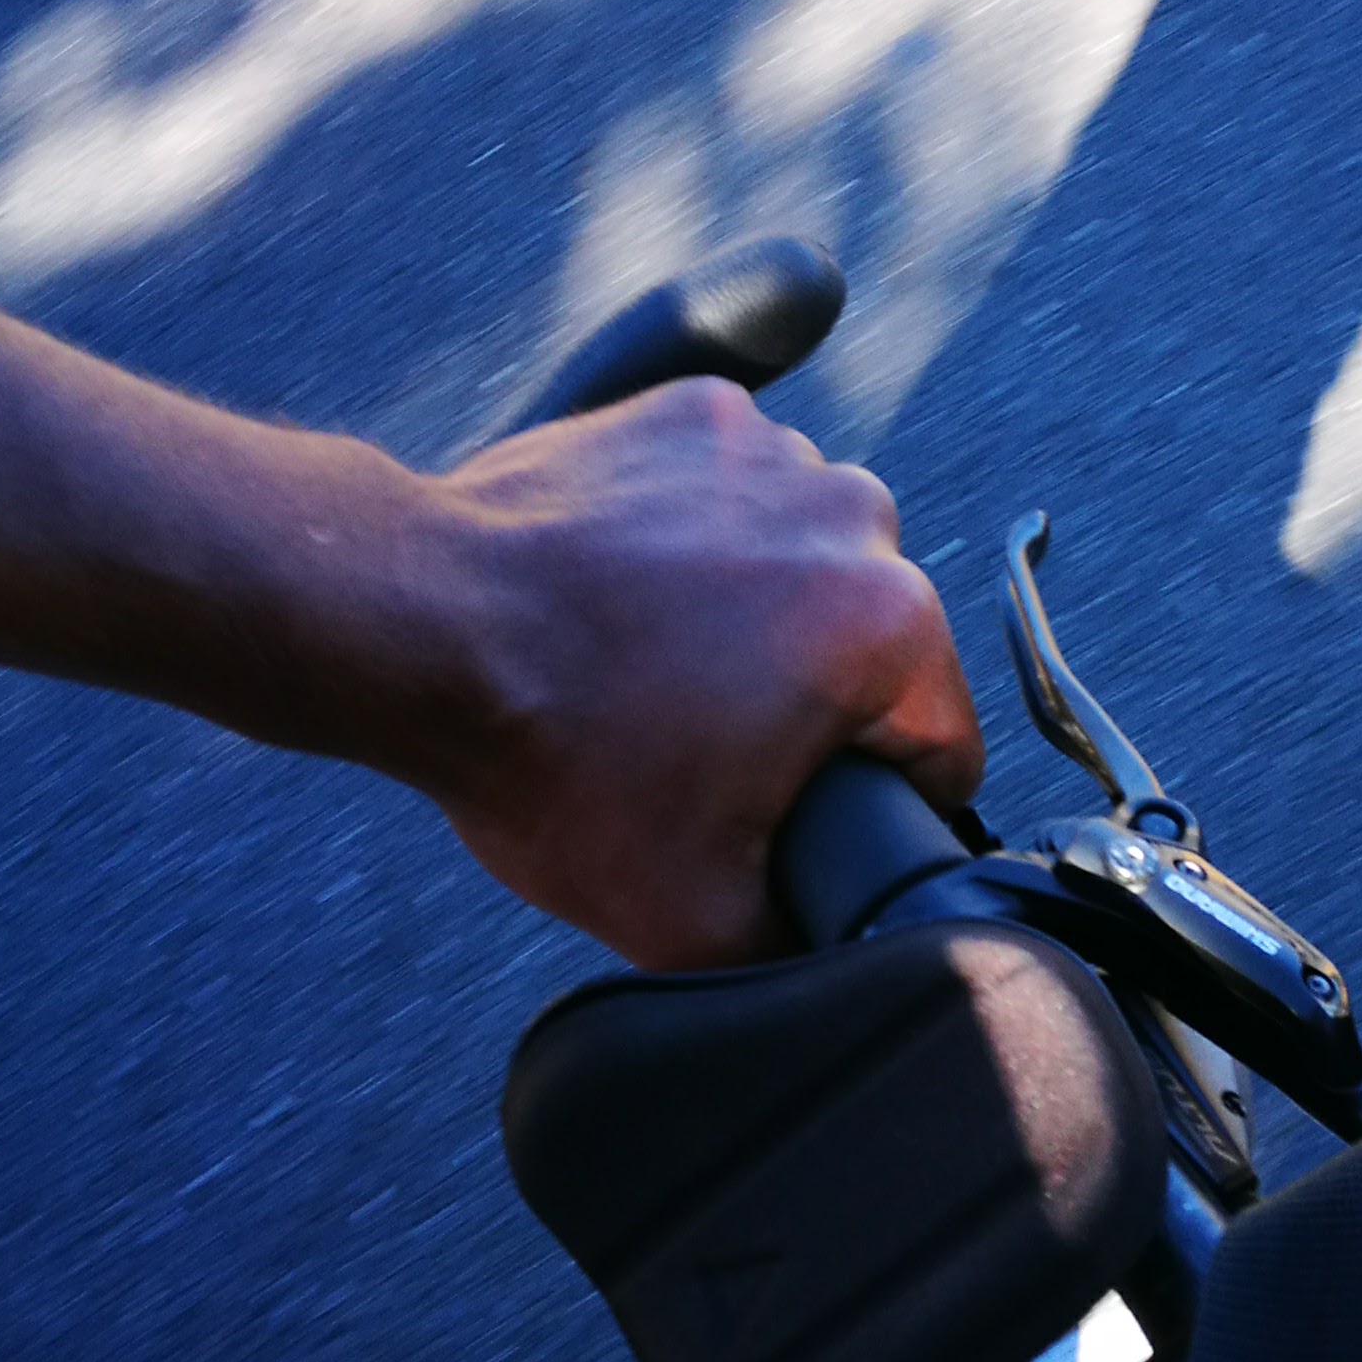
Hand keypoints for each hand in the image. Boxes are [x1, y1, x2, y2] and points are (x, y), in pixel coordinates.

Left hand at [419, 375, 982, 968]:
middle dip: (807, 700)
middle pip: (872, 647)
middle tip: (699, 746)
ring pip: (806, 563)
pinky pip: (735, 493)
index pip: (940, 745)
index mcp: (892, 626)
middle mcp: (855, 512)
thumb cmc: (551, 755)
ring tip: (652, 668)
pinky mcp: (696, 411)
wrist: (421, 629)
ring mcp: (773, 446)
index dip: (879, 805)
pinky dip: (695, 536)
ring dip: (754, 610)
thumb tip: (848, 950)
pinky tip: (627, 592)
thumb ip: (805, 949)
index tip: (793, 811)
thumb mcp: (694, 918)